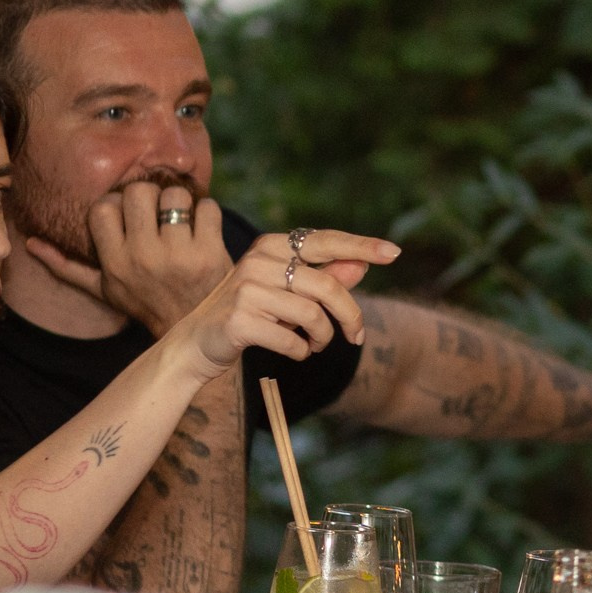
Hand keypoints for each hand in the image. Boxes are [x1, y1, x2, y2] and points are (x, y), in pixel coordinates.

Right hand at [27, 183, 234, 335]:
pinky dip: (206, 211)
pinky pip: (207, 208)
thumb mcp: (104, 290)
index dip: (116, 204)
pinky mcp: (210, 253)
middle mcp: (144, 257)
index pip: (103, 208)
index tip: (128, 216)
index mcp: (115, 263)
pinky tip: (201, 226)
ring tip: (180, 217)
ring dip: (179, 201)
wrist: (194, 329)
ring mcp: (179, 255)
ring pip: (175, 195)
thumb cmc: (146, 303)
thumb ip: (67, 267)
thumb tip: (29, 243)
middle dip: (148, 195)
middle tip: (155, 210)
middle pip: (139, 192)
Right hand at [169, 228, 395, 376]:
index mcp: (271, 246)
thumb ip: (324, 277)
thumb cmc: (250, 314)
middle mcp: (257, 261)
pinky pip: (293, 340)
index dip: (362, 246)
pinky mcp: (239, 320)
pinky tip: (295, 351)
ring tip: (315, 344)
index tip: (394, 253)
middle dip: (350, 315)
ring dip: (323, 338)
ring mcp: (246, 290)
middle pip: (328, 286)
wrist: (197, 344)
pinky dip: (302, 352)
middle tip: (356, 336)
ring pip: (313, 315)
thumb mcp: (287, 293)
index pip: (325, 241)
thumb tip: (362, 265)